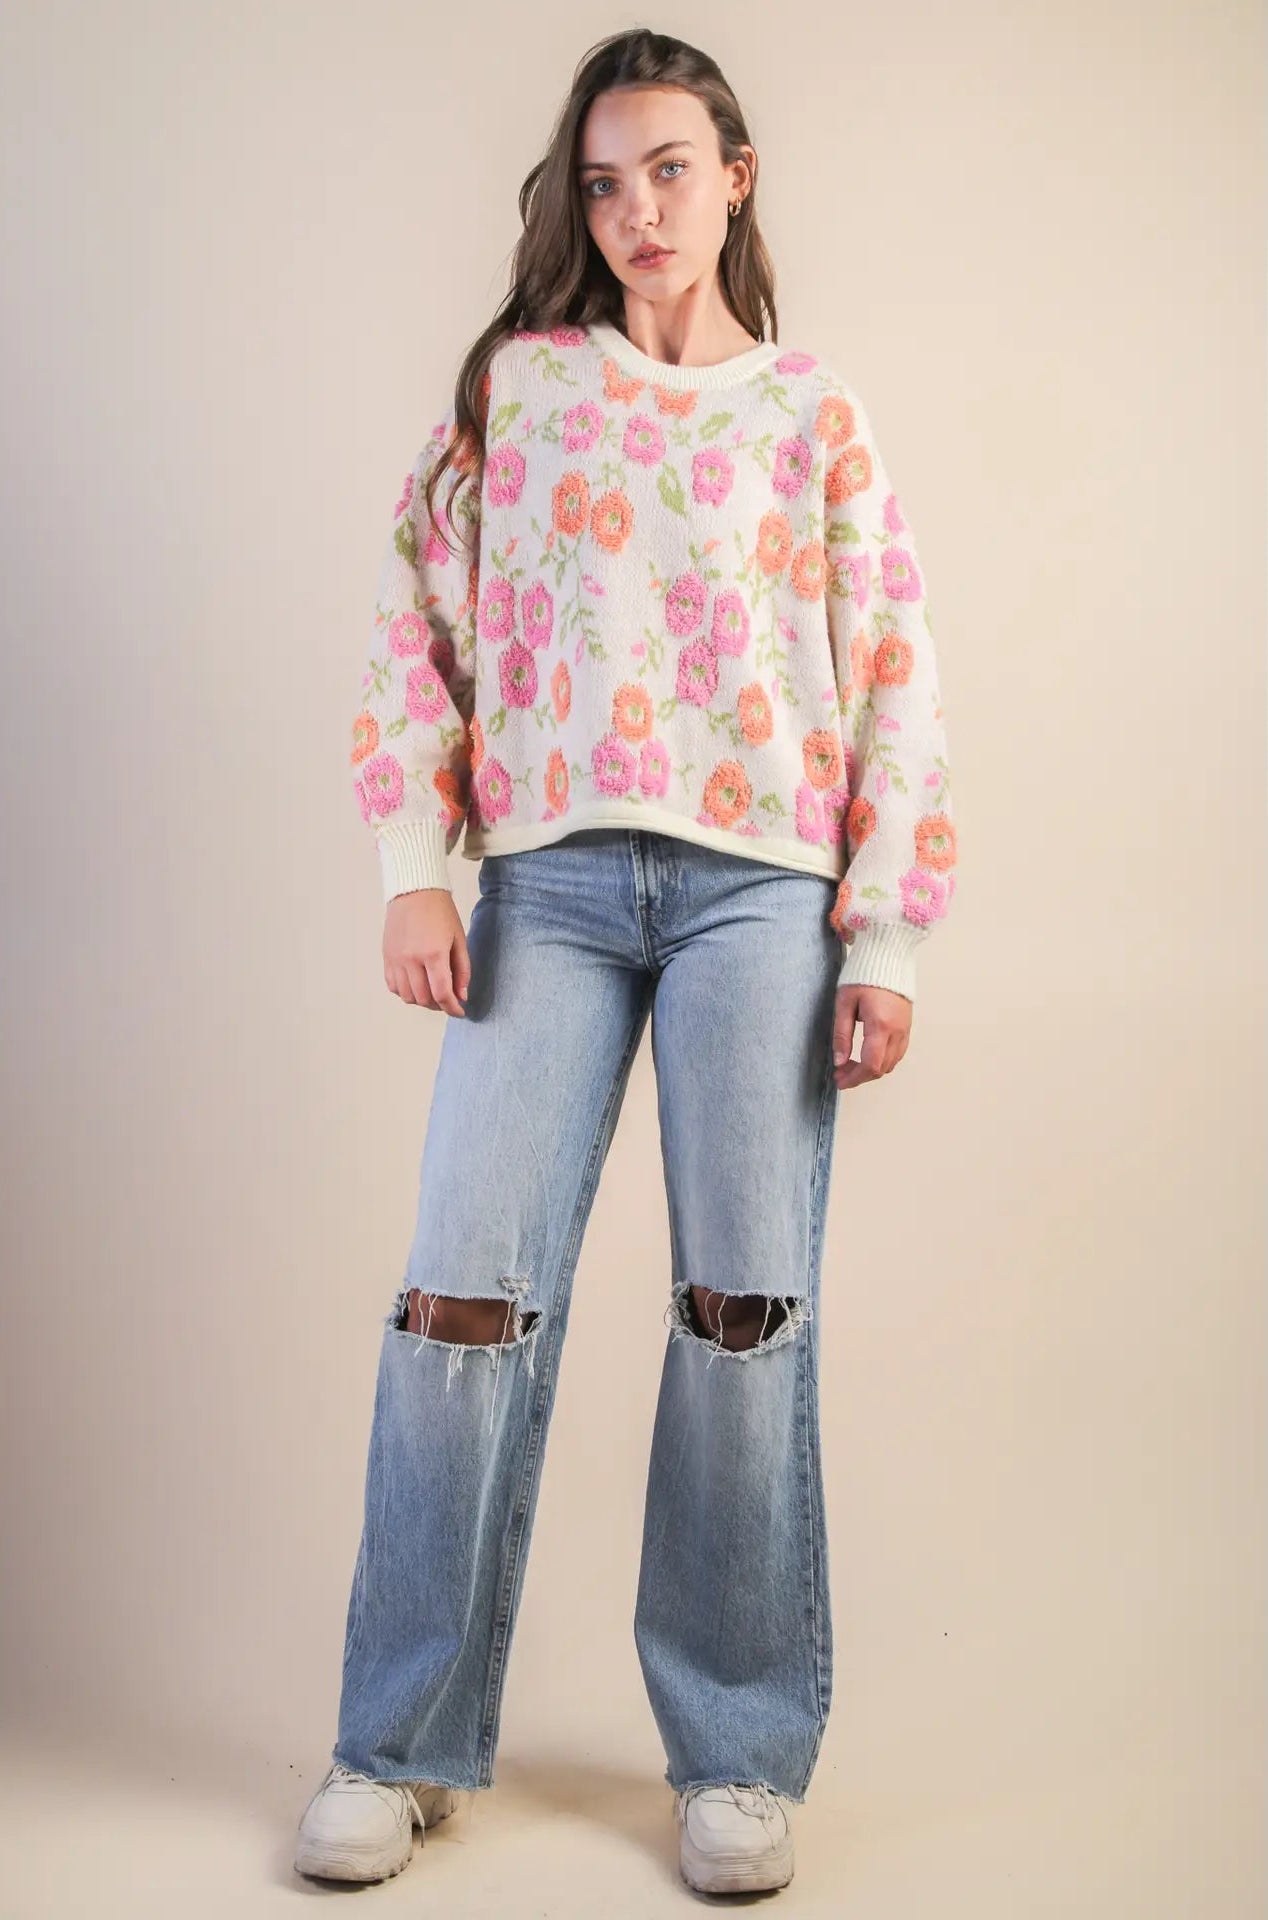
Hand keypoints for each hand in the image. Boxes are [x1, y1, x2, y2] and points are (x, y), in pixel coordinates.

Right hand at [382, 889, 470, 1015]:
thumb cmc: (440, 911)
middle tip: (448, 1000)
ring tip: (432, 993)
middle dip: (438, 1005)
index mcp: (433, 954)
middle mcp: (411, 960)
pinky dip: (405, 992)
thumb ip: (462, 970)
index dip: (452, 1008)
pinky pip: (393, 986)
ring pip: (407, 996)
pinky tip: (416, 985)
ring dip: (421, 1000)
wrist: (414, 891)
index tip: (459, 1011)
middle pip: (423, 998)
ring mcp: (396, 959)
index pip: (442, 993)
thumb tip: (461, 995)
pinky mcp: (386, 957)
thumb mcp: (459, 939)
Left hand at [832, 983, 911, 1089]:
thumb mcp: (845, 1003)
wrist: (889, 957)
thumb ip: (842, 1034)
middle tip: (840, 1073)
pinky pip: (897, 1053)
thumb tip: (839, 1061)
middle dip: (860, 1076)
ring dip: (871, 1070)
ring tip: (850, 1065)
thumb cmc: (864, 975)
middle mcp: (898, 1031)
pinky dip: (882, 1061)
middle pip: (881, 1068)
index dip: (854, 1078)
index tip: (839, 1080)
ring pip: (891, 1063)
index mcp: (881, 1025)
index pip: (870, 1065)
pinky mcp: (907, 1026)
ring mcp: (905, 1030)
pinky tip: (866, 1055)